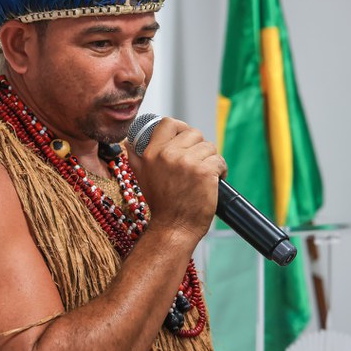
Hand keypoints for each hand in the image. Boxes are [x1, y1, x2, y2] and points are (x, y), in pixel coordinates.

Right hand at [126, 118, 226, 241]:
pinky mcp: (204, 172)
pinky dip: (221, 170)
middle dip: (199, 147)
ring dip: (211, 159)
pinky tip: (215, 180)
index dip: (180, 127)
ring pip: (209, 146)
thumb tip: (129, 141)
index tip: (186, 138)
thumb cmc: (161, 204)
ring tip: (205, 174)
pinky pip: (219, 160)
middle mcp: (168, 155)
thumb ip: (135, 156)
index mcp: (152, 153)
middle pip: (193, 133)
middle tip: (197, 163)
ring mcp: (187, 162)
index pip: (168, 123)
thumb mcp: (141, 177)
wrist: (173, 228)